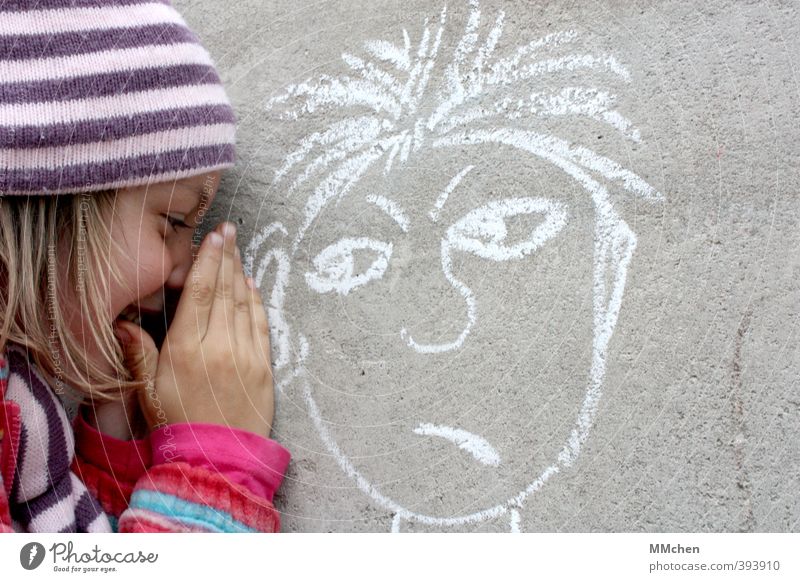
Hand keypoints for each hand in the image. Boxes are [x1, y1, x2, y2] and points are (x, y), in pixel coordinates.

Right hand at [115, 222, 274, 436]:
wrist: (215, 462)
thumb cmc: (177, 427)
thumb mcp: (148, 392)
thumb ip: (139, 354)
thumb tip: (123, 323)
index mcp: (187, 349)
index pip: (200, 293)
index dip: (208, 261)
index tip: (214, 237)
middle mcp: (219, 346)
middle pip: (224, 291)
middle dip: (226, 258)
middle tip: (229, 231)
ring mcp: (246, 356)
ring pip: (244, 304)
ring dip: (241, 274)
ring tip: (238, 251)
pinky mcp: (264, 368)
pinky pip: (261, 326)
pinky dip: (257, 302)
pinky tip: (251, 287)